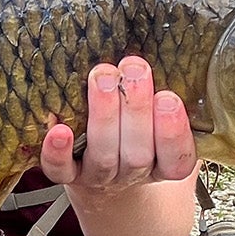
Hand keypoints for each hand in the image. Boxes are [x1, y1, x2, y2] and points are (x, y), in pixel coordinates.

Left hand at [40, 56, 197, 196]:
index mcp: (165, 164)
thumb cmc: (142, 135)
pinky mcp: (69, 174)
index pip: (177, 158)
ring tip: (102, 77)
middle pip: (138, 153)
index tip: (168, 98)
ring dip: (103, 116)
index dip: (173, 132)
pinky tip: (58, 129)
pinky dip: (57, 152)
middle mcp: (133, 172)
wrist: (108, 183)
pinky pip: (61, 170)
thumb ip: (175, 98)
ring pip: (103, 156)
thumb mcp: (167, 120)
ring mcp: (100, 176)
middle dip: (136, 109)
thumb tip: (177, 52)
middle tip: (134, 69)